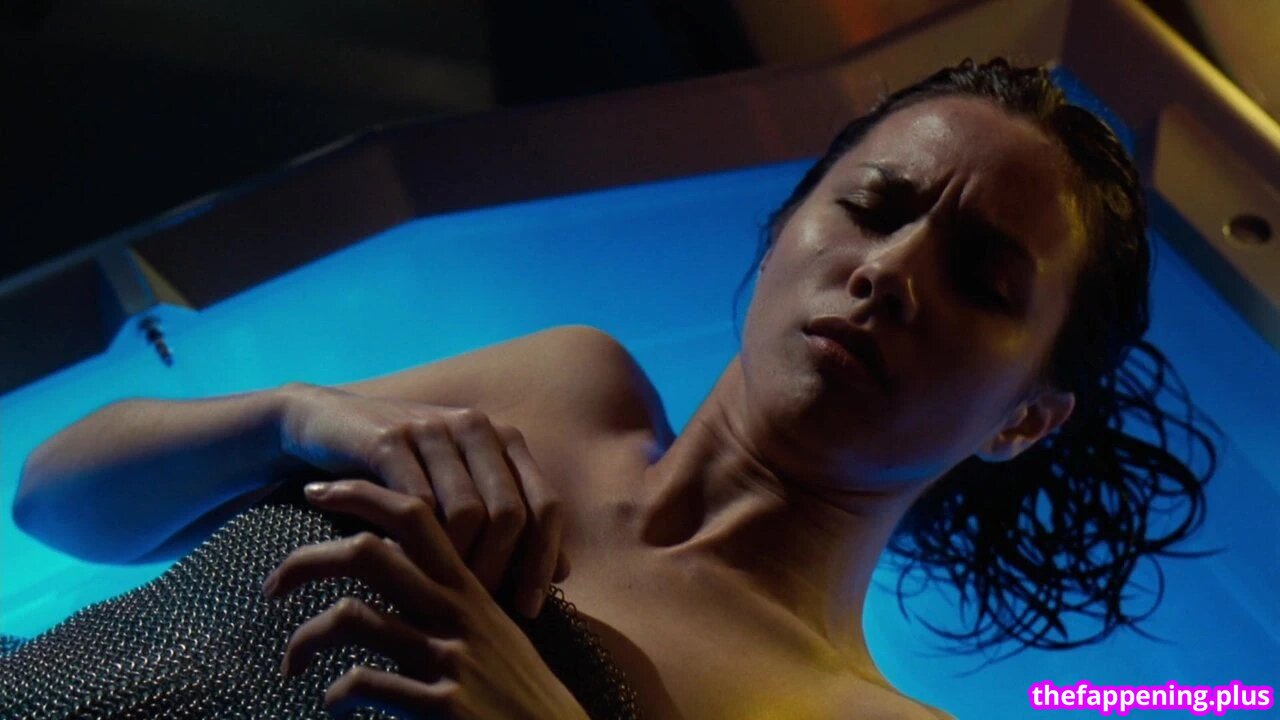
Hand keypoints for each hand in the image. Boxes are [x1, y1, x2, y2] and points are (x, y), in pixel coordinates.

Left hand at [263, 480, 590, 719]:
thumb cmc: (517, 691)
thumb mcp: (492, 633)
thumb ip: (452, 598)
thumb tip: (398, 565)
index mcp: (469, 588)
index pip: (414, 516)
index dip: (361, 494)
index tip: (317, 491)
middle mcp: (458, 613)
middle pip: (369, 554)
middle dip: (307, 561)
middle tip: (271, 585)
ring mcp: (449, 658)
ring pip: (352, 618)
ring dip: (306, 639)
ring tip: (292, 664)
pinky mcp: (441, 706)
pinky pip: (364, 684)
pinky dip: (337, 694)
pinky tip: (335, 705)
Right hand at [279, 383, 565, 616]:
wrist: (326, 423)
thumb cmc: (402, 469)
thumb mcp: (459, 490)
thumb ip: (510, 523)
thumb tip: (565, 569)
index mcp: (504, 441)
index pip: (546, 505)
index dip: (544, 559)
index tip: (530, 608)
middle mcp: (477, 429)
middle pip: (509, 514)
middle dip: (498, 571)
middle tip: (478, 611)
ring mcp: (434, 430)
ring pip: (465, 513)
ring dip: (454, 566)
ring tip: (439, 599)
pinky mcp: (389, 440)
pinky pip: (414, 503)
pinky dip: (411, 545)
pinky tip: (402, 572)